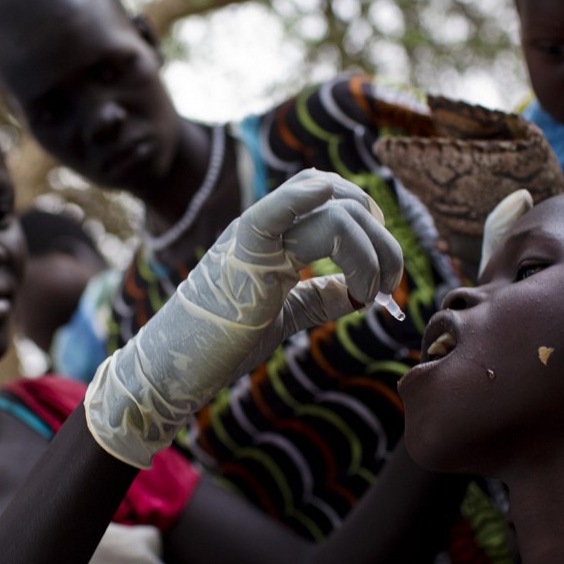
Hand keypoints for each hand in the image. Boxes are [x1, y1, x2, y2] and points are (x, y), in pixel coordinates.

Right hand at [85, 169, 404, 467]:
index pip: (331, 196)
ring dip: (372, 251)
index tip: (381, 266)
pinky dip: (307, 202)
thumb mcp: (282, 315)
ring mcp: (253, 238)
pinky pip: (276, 212)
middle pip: (342, 200)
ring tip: (372, 293)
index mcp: (272, 234)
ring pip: (334, 213)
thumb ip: (317, 298)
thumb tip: (357, 292)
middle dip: (382, 240)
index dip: (369, 221)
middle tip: (390, 284)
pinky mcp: (243, 258)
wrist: (173, 367)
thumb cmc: (220, 344)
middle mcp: (264, 226)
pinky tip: (336, 210)